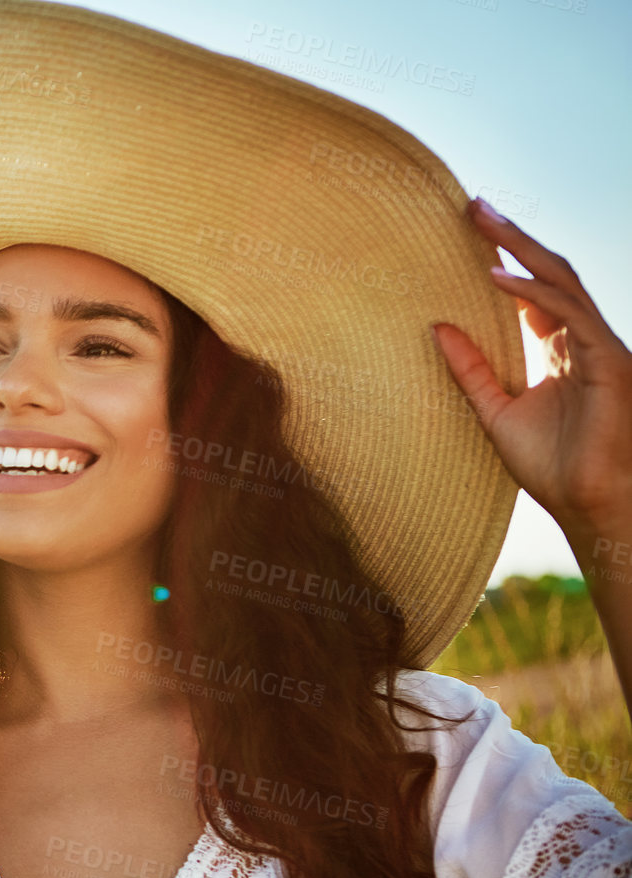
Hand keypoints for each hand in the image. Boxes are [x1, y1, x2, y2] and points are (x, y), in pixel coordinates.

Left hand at [432, 197, 631, 535]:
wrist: (588, 503)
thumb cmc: (551, 466)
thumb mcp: (494, 411)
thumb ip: (469, 370)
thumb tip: (437, 327)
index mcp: (563, 349)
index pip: (535, 290)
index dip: (506, 258)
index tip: (470, 230)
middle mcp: (584, 340)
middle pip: (550, 274)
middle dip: (514, 238)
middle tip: (474, 206)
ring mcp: (600, 346)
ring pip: (562, 282)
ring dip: (522, 249)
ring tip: (482, 222)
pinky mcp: (608, 360)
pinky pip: (568, 314)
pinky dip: (532, 292)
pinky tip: (495, 276)